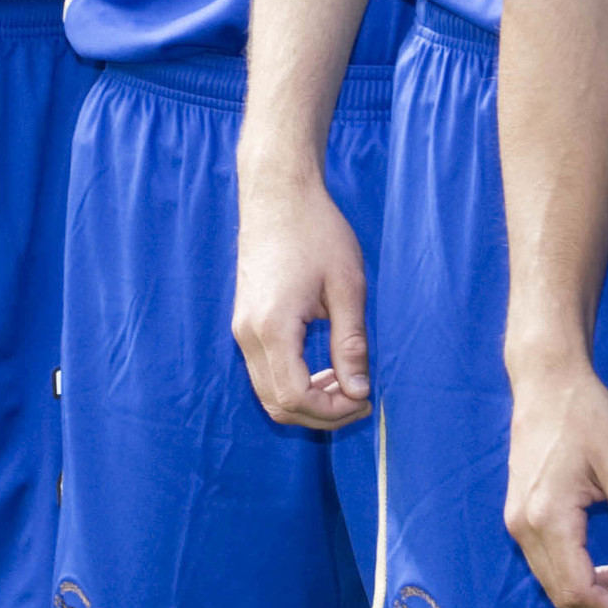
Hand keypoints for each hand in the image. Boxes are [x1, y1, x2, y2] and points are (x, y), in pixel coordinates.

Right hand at [231, 173, 372, 426]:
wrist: (278, 193)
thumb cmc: (316, 231)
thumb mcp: (347, 287)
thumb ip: (351, 344)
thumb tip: (360, 392)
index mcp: (273, 327)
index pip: (296, 398)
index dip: (332, 411)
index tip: (365, 401)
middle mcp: (248, 334)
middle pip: (277, 404)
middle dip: (320, 414)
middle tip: (360, 398)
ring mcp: (242, 329)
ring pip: (268, 392)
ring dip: (307, 399)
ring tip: (346, 382)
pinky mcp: (244, 322)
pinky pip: (265, 371)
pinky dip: (293, 382)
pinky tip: (324, 367)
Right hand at [504, 353, 607, 607]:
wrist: (547, 378)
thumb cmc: (585, 413)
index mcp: (548, 517)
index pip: (579, 590)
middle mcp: (524, 525)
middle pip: (563, 593)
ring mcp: (518, 519)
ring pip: (554, 579)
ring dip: (595, 592)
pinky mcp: (521, 510)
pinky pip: (548, 559)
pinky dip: (580, 572)